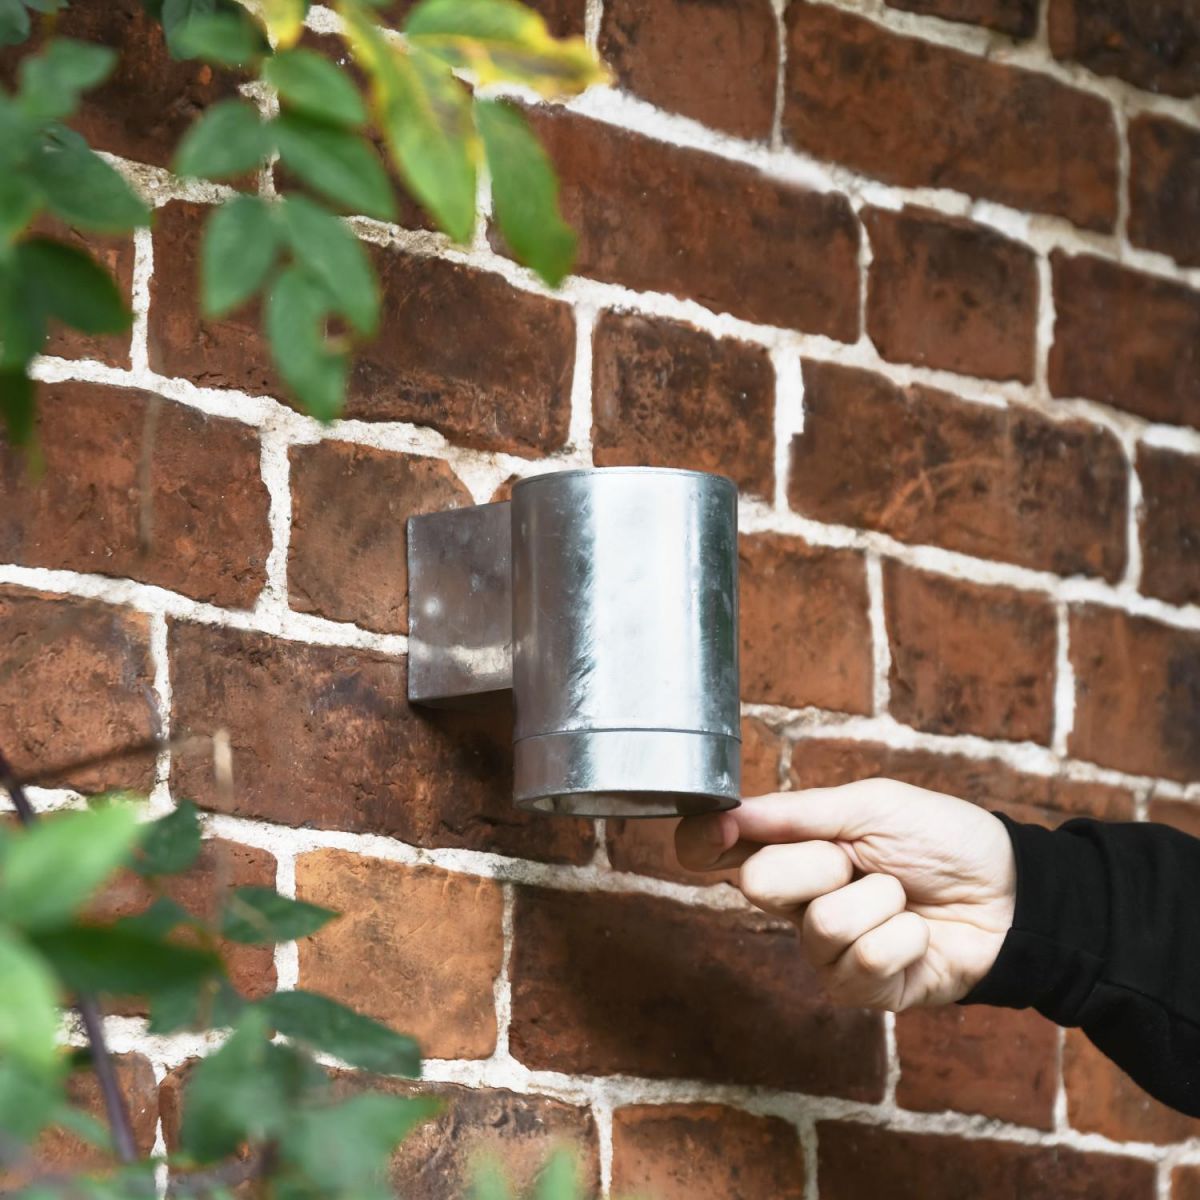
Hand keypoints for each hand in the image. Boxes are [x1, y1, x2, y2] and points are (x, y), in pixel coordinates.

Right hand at [676, 779, 1015, 1010]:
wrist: (1012, 892)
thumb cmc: (944, 840)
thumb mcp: (871, 805)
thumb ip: (797, 813)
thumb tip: (731, 814)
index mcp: (793, 847)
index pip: (720, 849)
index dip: (704, 842)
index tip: (714, 835)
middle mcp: (797, 901)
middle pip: (758, 884)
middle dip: (820, 862)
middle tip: (859, 859)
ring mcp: (825, 950)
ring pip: (820, 924)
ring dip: (878, 901)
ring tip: (903, 897)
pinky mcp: (861, 991)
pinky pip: (862, 961)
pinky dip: (903, 937)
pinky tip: (919, 933)